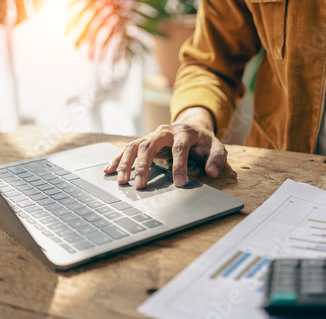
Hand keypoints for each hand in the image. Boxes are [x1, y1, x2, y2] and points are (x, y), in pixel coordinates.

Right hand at [103, 107, 227, 188]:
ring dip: (126, 163)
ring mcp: (152, 135)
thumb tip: (212, 172)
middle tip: (139, 185)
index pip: (180, 149)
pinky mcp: (144, 140)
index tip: (179, 183)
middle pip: (150, 144)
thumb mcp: (217, 146)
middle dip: (143, 165)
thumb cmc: (203, 141)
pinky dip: (118, 158)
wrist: (193, 126)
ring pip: (135, 145)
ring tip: (121, 181)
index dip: (179, 166)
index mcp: (184, 132)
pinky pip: (128, 148)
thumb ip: (217, 158)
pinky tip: (108, 170)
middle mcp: (165, 131)